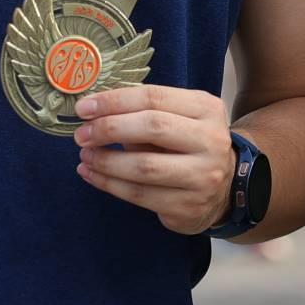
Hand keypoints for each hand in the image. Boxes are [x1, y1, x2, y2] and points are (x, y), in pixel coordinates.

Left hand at [72, 85, 236, 233]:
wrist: (223, 190)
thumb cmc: (189, 146)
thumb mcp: (179, 119)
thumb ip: (144, 113)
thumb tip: (94, 112)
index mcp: (207, 109)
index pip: (155, 98)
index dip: (114, 101)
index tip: (84, 108)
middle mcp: (211, 141)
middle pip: (153, 127)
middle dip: (109, 129)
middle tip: (81, 134)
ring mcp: (203, 176)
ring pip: (144, 167)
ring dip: (106, 160)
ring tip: (85, 156)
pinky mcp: (188, 206)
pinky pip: (140, 195)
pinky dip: (109, 184)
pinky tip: (92, 175)